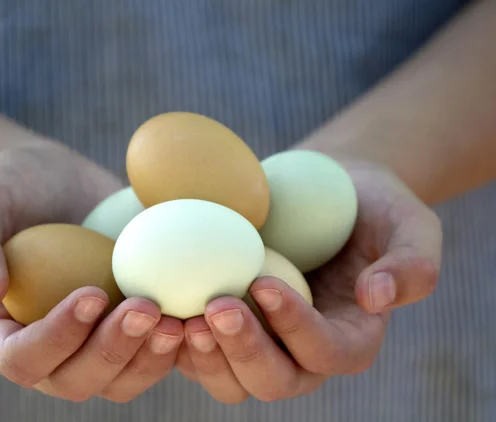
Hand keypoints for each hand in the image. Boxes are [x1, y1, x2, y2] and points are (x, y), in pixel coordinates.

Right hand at [0, 142, 182, 401]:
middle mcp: (46, 350)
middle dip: (113, 351)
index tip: (92, 293)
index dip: (57, 337)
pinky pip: (151, 355)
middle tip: (146, 307)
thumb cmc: (9, 189)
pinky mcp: (125, 329)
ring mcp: (89, 343)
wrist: (53, 182)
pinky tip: (198, 314)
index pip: (22, 358)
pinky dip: (176, 345)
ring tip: (177, 320)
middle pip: (76, 379)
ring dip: (150, 358)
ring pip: (120, 380)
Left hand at [176, 158, 441, 402]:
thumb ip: (412, 263)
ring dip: (205, 357)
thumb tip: (377, 298)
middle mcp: (303, 352)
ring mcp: (262, 343)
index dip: (295, 328)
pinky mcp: (227, 328)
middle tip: (214, 308)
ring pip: (231, 380)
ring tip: (181, 316)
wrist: (325, 192)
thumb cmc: (370, 207)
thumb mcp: (409, 224)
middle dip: (243, 351)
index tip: (263, 283)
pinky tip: (159, 307)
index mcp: (351, 337)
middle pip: (274, 380)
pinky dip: (177, 340)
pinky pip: (199, 352)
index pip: (326, 352)